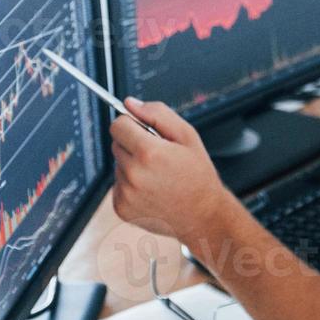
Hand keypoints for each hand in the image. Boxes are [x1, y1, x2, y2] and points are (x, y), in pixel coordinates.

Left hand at [110, 98, 232, 241]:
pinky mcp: (121, 208)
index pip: (118, 125)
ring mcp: (125, 194)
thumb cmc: (198, 175)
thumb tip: (130, 103)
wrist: (203, 216)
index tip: (144, 131)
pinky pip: (118, 185)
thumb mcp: (187, 136)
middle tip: (158, 156)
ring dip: (133, 165)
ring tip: (158, 176)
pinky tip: (151, 190)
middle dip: (133, 144)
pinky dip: (130, 185)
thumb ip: (157, 114)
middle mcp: (133, 175)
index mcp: (148, 153)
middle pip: (116, 143)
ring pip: (118, 164)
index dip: (132, 124)